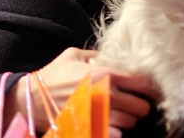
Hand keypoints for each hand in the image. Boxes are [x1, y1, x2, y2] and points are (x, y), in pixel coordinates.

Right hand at [0, 48, 156, 136]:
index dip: (150, 88)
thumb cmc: (53, 76)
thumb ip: (95, 54)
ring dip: (128, 119)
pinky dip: (117, 131)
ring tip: (118, 113)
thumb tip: (110, 54)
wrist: (33, 99)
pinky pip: (117, 134)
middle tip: (133, 103)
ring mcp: (102, 115)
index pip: (143, 83)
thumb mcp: (73, 55)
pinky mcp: (94, 128)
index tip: (150, 90)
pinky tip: (110, 124)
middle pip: (141, 107)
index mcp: (106, 75)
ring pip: (131, 122)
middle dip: (140, 106)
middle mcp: (108, 95)